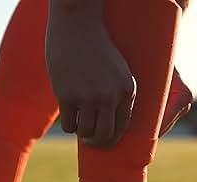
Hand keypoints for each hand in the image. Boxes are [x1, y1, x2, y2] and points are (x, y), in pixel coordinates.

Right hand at [46, 6, 135, 147]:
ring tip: (79, 126)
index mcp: (128, 89)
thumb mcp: (118, 69)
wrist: (77, 24)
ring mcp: (90, 97)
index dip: (112, 138)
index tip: (104, 140)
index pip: (122, 127)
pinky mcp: (68, 96)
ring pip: (86, 132)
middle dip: (97, 142)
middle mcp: (111, 96)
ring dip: (82, 133)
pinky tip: (69, 114)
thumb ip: (118, 94)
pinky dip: (69, 124)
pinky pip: (70, 125)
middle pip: (105, 136)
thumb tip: (110, 124)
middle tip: (90, 141)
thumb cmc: (97, 48)